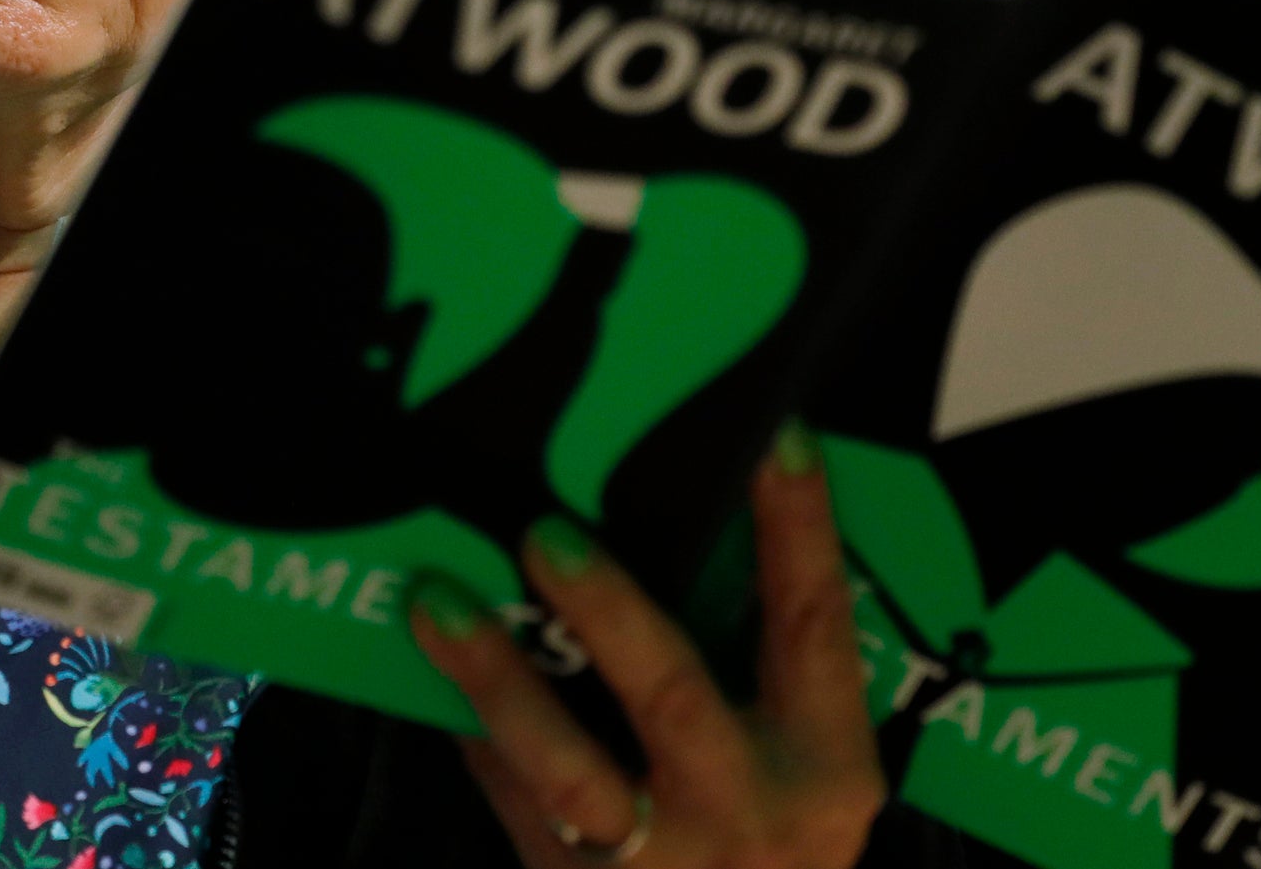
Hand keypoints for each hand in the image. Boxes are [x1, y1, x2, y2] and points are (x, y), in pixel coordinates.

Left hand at [408, 423, 884, 867]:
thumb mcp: (807, 771)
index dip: (800, 530)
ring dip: (497, 677)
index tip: (775, 434)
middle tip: (543, 532)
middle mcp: (747, 811)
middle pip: (672, 697)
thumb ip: (766, 669)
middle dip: (606, 610)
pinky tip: (434, 679)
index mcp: (825, 767)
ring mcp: (660, 863)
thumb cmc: (777, 843)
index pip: (815, 627)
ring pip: (567, 768)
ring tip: (439, 601)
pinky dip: (478, 738)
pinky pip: (516, 804)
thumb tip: (690, 521)